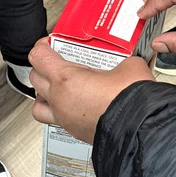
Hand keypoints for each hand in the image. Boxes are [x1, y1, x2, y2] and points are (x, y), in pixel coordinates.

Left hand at [29, 38, 153, 143]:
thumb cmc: (130, 102)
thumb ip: (121, 60)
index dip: (42, 46)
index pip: (38, 57)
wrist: (139, 131)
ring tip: (57, 87)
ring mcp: (65, 119)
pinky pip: (57, 120)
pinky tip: (77, 104)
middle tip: (57, 61)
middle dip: (43, 67)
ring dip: (43, 94)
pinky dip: (61, 111)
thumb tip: (127, 63)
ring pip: (38, 106)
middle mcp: (59, 101)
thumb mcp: (130, 66)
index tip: (50, 44)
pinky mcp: (76, 132)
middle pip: (35, 79)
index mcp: (66, 80)